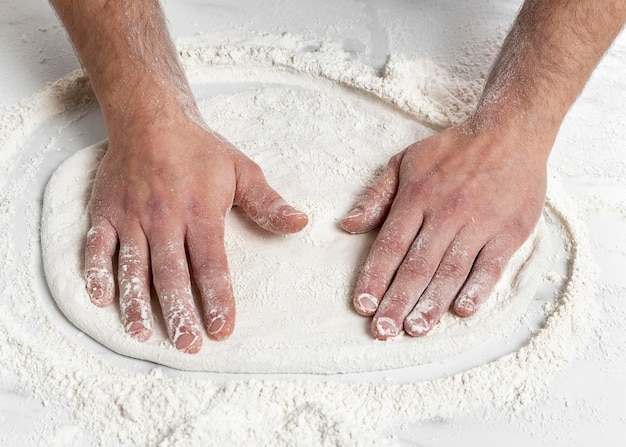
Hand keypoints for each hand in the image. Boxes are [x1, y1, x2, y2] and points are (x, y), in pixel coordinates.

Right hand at [83, 116, 307, 352]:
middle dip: (179, 314)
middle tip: (187, 346)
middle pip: (171, 275)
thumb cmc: (200, 149)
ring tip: (144, 334)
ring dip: (136, 303)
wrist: (150, 118)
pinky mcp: (105, 212)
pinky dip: (97, 272)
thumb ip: (268, 203)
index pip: (210, 265)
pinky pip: (97, 247)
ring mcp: (131, 217)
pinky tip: (101, 299)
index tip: (222, 330)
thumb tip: (300, 224)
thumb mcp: (242, 170)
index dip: (217, 299)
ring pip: (133, 267)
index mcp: (199, 213)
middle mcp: (164, 220)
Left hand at [341, 122, 546, 338]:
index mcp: (417, 197)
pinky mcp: (509, 232)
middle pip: (418, 265)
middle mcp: (446, 213)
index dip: (375, 278)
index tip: (363, 305)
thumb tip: (348, 225)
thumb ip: (376, 196)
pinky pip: (491, 266)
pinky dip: (478, 289)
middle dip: (398, 301)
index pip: (390, 245)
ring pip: (451, 271)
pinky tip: (462, 310)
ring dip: (432, 304)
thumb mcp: (405, 162)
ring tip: (415, 329)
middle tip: (384, 331)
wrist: (511, 133)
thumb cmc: (453, 150)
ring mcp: (480, 223)